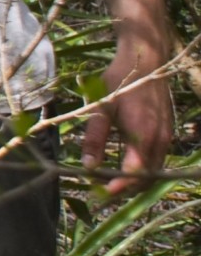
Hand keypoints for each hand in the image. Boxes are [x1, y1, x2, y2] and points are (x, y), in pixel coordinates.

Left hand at [83, 46, 177, 196]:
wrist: (148, 62)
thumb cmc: (120, 82)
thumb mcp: (101, 107)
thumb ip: (94, 137)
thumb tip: (88, 166)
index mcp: (144, 135)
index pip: (135, 173)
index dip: (119, 187)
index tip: (100, 194)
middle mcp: (160, 140)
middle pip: (147, 178)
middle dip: (125, 189)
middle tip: (100, 193)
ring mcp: (166, 138)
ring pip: (154, 172)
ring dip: (134, 182)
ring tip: (109, 185)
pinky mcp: (166, 134)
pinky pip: (158, 161)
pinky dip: (143, 171)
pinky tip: (124, 170)